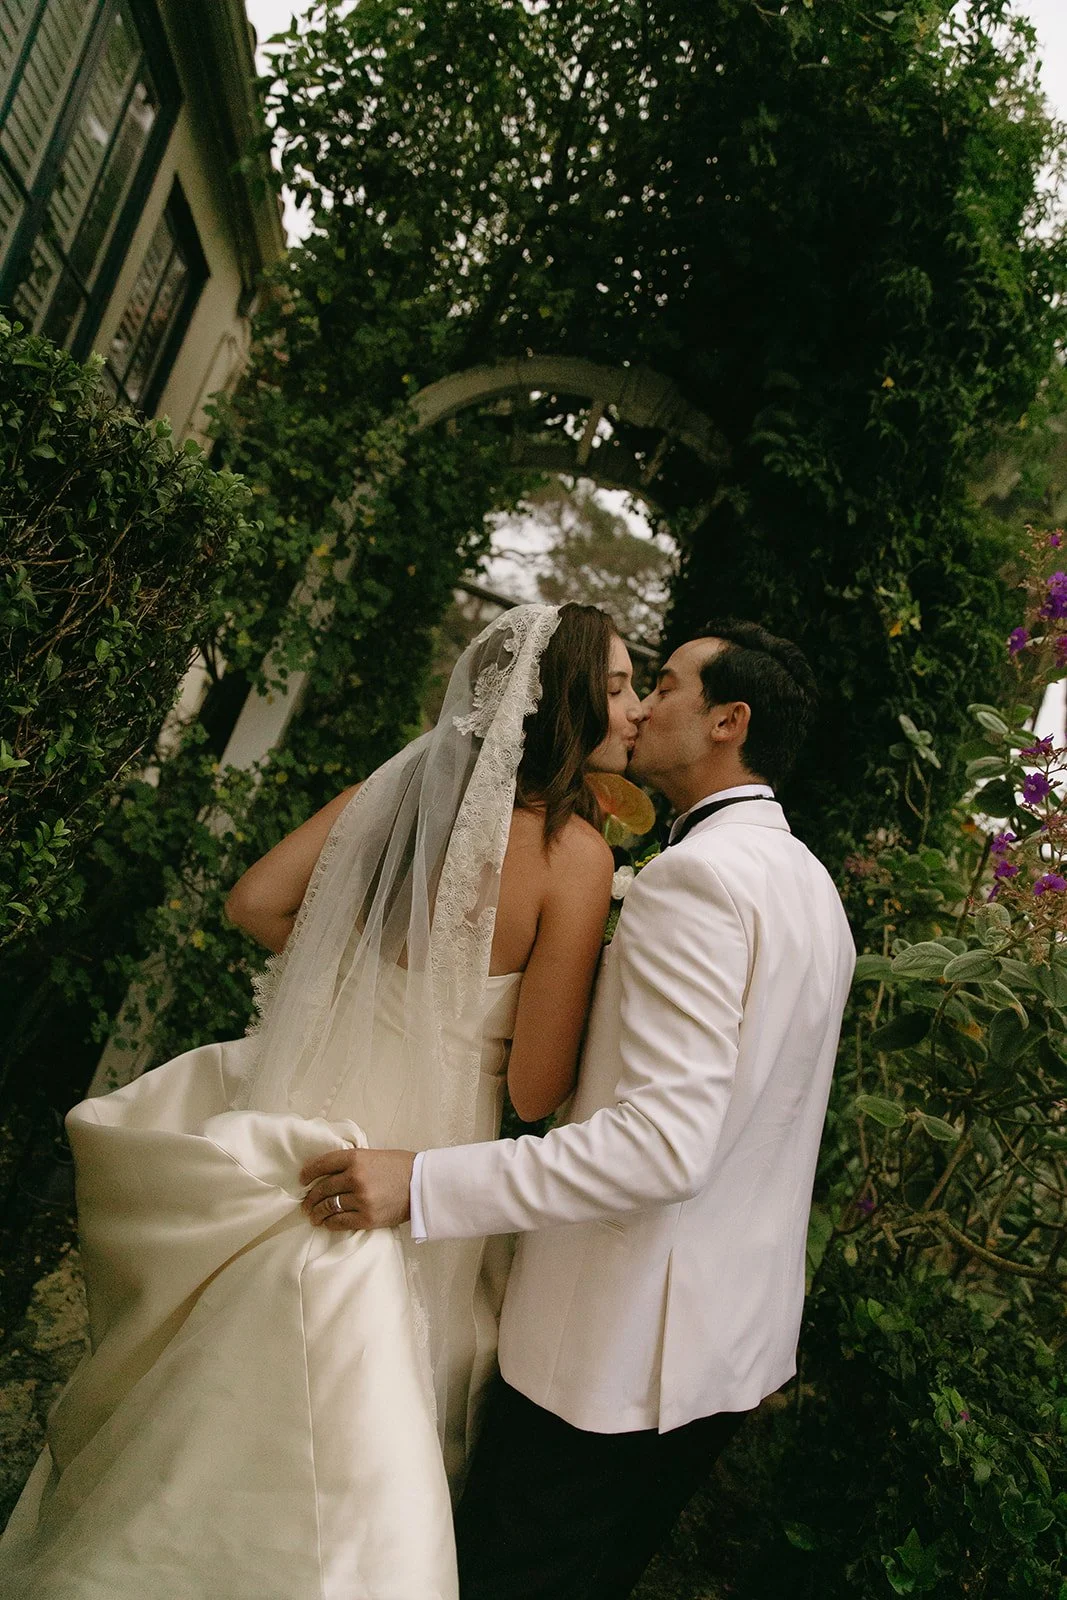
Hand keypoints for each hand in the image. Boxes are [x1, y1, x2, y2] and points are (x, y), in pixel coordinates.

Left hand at [300, 1147, 414, 1229]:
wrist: (423, 1185)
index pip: (323, 1164)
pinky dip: (330, 1223)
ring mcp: (360, 1199)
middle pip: (322, 1188)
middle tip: (305, 1203)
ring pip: (328, 1207)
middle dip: (310, 1197)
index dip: (308, 1173)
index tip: (302, 1179)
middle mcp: (355, 1178)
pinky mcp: (367, 1218)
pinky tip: (326, 1222)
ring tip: (313, 1216)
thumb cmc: (400, 1167)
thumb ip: (351, 1162)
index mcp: (356, 1158)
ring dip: (317, 1213)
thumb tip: (327, 1173)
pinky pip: (339, 1222)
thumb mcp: (373, 1155)